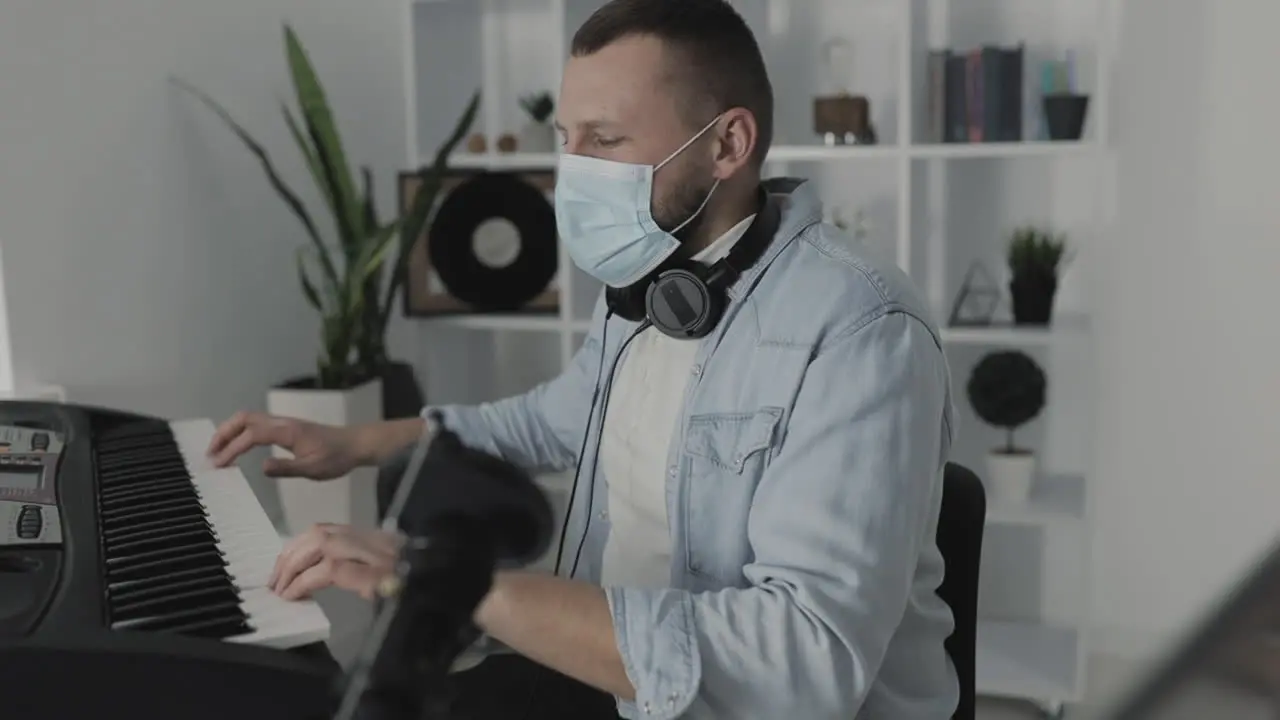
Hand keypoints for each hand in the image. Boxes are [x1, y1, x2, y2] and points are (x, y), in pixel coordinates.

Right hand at [206, 411, 360, 479]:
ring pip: (248, 419)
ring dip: (230, 432)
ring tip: (217, 452)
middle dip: (223, 434)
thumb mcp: (313, 468)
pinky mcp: (285, 428)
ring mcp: (283, 423)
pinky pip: (256, 425)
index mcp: (286, 431)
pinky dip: (240, 433)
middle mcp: (281, 422)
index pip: (251, 436)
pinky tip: (237, 448)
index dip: (232, 449)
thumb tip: (261, 467)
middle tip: (210, 455)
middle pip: (244, 419)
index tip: (219, 464)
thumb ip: (287, 468)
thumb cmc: (336, 457)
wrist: (354, 444)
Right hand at [270, 523, 403, 599]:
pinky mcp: (358, 528)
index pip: (330, 568)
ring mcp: (360, 532)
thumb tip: (344, 591)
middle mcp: (365, 543)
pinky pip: (324, 528)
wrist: (426, 560)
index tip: (288, 597)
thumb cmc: (406, 582)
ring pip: (318, 533)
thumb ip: (366, 591)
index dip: (304, 582)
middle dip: (291, 566)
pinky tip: (294, 555)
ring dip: (292, 552)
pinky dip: (303, 541)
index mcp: (376, 564)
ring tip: (278, 574)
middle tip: (275, 588)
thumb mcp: (391, 594)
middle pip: (318, 546)